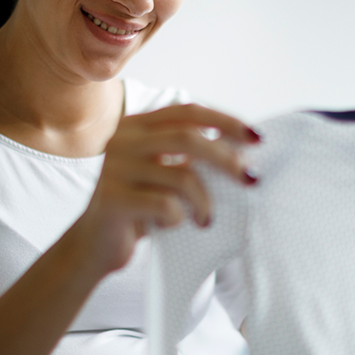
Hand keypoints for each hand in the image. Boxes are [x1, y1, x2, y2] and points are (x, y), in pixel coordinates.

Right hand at [72, 103, 259, 274]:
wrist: (96, 243)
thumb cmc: (141, 205)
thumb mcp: (164, 171)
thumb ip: (190, 154)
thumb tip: (245, 150)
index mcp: (136, 125)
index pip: (187, 112)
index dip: (225, 121)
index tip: (257, 138)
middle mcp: (122, 140)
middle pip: (188, 138)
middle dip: (226, 158)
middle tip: (250, 179)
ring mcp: (115, 169)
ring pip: (181, 176)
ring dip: (204, 201)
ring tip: (206, 218)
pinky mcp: (113, 199)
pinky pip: (165, 206)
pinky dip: (178, 219)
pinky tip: (170, 226)